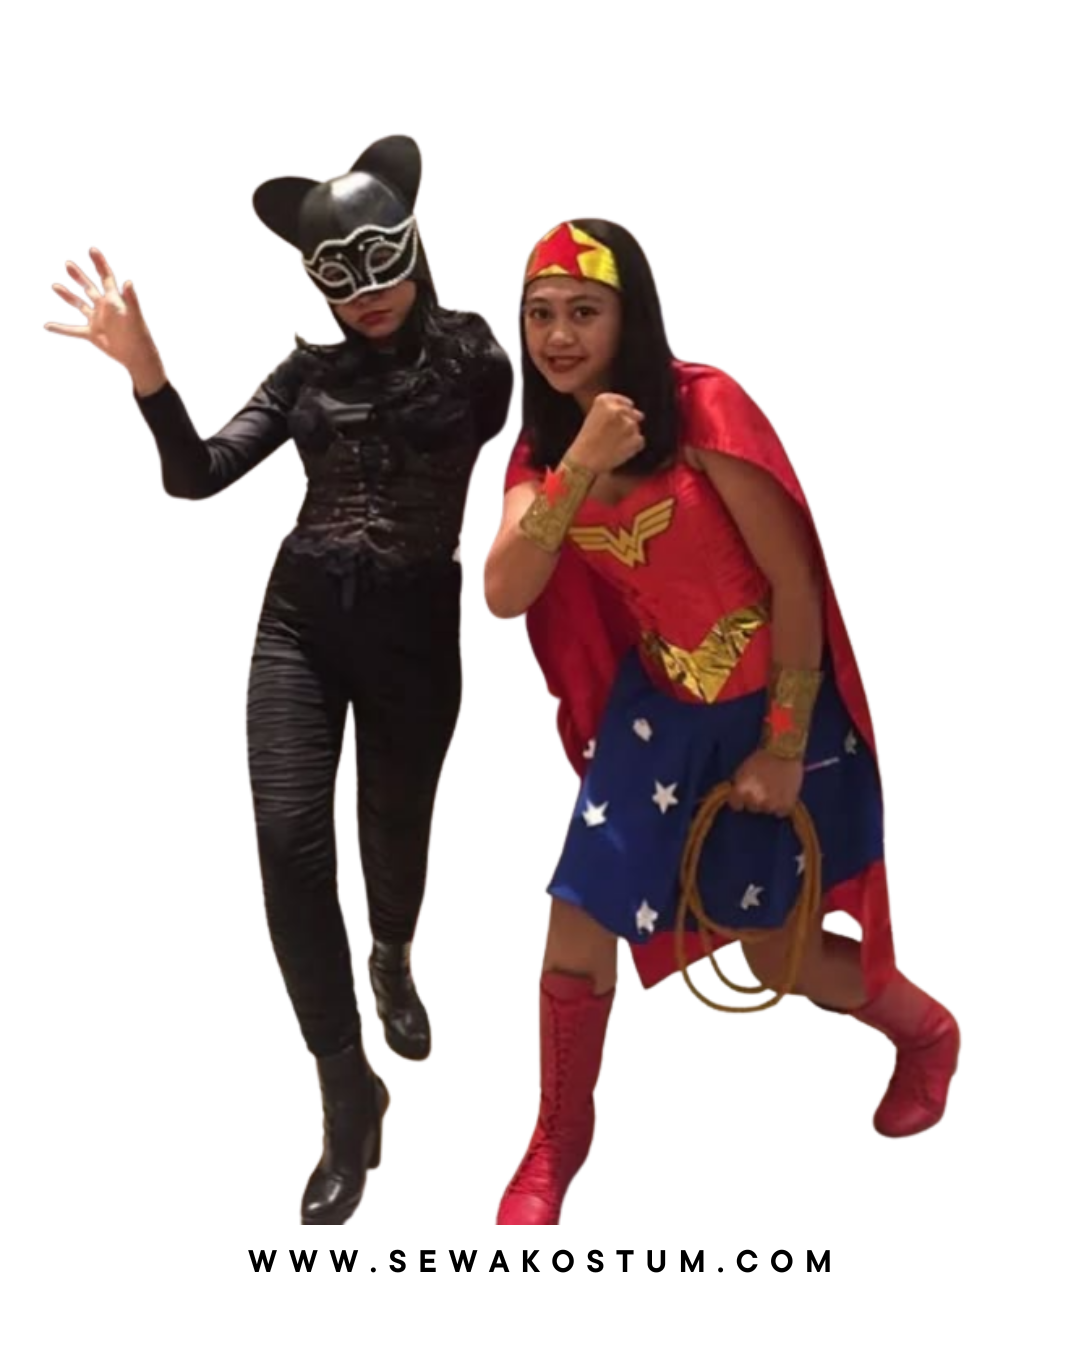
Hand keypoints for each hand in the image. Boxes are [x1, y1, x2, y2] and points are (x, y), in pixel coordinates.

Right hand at [45, 248, 164, 391]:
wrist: (137, 356)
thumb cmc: (139, 335)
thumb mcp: (134, 315)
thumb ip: (131, 298)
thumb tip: (128, 281)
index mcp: (114, 299)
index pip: (106, 277)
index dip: (100, 263)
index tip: (92, 249)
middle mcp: (104, 307)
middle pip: (89, 287)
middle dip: (79, 276)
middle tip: (68, 263)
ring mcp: (97, 320)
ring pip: (79, 304)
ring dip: (67, 295)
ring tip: (55, 285)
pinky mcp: (92, 334)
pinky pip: (73, 330)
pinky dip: (60, 328)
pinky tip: (47, 325)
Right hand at [568, 393, 644, 473]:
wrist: (584, 462)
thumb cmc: (587, 441)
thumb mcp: (595, 417)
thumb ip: (615, 411)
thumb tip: (641, 415)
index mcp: (604, 401)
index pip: (623, 401)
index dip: (620, 414)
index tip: (613, 424)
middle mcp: (617, 409)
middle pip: (632, 414)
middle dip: (624, 426)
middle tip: (610, 438)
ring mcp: (628, 424)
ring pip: (636, 428)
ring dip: (628, 437)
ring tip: (612, 445)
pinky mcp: (635, 438)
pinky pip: (639, 441)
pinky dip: (633, 447)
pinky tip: (619, 452)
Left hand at [729, 749, 803, 816]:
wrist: (784, 751)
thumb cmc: (761, 758)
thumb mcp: (742, 770)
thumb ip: (739, 785)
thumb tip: (738, 794)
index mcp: (741, 791)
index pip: (735, 805)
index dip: (739, 799)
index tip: (744, 794)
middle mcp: (755, 800)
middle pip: (753, 808)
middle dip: (756, 799)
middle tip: (763, 787)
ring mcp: (771, 804)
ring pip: (767, 810)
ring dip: (770, 802)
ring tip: (775, 788)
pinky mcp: (787, 804)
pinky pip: (781, 812)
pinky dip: (782, 805)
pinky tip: (783, 794)